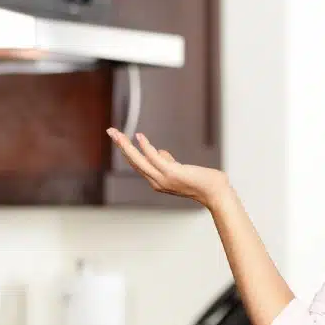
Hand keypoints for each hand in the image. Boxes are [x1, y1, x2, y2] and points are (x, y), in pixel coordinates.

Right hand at [107, 129, 230, 207]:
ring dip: (126, 146)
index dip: (127, 150)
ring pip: (139, 160)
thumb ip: (168, 161)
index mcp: (157, 181)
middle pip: (133, 161)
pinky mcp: (171, 172)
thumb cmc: (201, 181)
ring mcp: (163, 178)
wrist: (215, 192)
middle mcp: (156, 181)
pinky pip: (154, 158)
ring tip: (117, 133)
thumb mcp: (180, 170)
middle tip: (110, 131)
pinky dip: (145, 147)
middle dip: (121, 145)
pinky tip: (139, 137)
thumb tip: (160, 152)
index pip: (138, 163)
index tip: (119, 138)